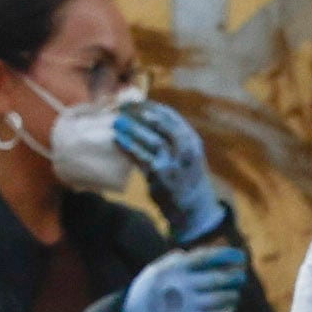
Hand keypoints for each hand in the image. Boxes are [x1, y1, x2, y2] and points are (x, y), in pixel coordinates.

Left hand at [111, 101, 229, 238]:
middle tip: (123, 106)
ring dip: (132, 128)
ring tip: (117, 121)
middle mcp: (185, 148)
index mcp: (192, 140)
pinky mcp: (159, 175)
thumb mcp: (188, 155)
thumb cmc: (187, 179)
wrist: (193, 210)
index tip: (136, 101)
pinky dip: (128, 147)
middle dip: (140, 113)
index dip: (152, 107)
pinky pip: (140, 158)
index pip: (171, 117)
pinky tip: (117, 140)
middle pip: (160, 124)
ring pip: (150, 139)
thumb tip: (150, 119)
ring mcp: (172, 161)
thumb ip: (174, 138)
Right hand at [121, 244, 248, 311]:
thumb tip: (190, 253)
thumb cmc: (143, 299)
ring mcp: (186, 305)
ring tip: (234, 296)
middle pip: (218, 277)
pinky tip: (228, 311)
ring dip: (232, 295)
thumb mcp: (151, 273)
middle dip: (234, 276)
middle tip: (241, 278)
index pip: (207, 256)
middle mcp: (181, 284)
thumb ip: (171, 261)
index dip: (227, 254)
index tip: (241, 256)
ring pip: (221, 297)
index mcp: (173, 269)